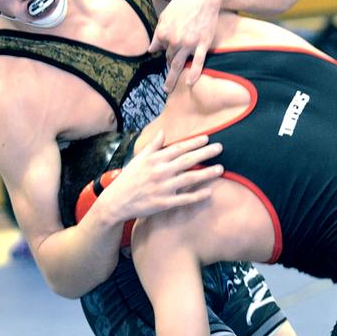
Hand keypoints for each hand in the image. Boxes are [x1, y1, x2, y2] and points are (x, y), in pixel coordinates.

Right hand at [100, 130, 222, 221]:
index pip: (178, 148)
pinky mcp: (163, 203)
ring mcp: (162, 188)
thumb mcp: (138, 159)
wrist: (116, 202)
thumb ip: (152, 146)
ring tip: (220, 169)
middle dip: (205, 153)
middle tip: (220, 148)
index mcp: (154, 160)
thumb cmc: (128, 179)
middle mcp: (160, 172)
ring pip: (189, 179)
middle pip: (187, 161)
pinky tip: (209, 192)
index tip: (207, 139)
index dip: (193, 143)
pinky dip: (197, 196)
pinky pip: (184, 199)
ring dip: (206, 174)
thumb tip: (162, 132)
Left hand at [148, 0, 221, 92]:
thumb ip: (158, 32)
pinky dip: (193, 73)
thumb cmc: (184, 3)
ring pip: (178, 64)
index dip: (163, 51)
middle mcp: (174, 39)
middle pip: (168, 58)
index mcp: (163, 32)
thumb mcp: (166, 14)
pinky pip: (197, 62)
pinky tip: (189, 83)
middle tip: (168, 77)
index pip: (159, 49)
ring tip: (167, 89)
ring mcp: (189, 43)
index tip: (166, 54)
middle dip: (168, 65)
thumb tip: (151, 49)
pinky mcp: (202, 44)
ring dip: (172, 79)